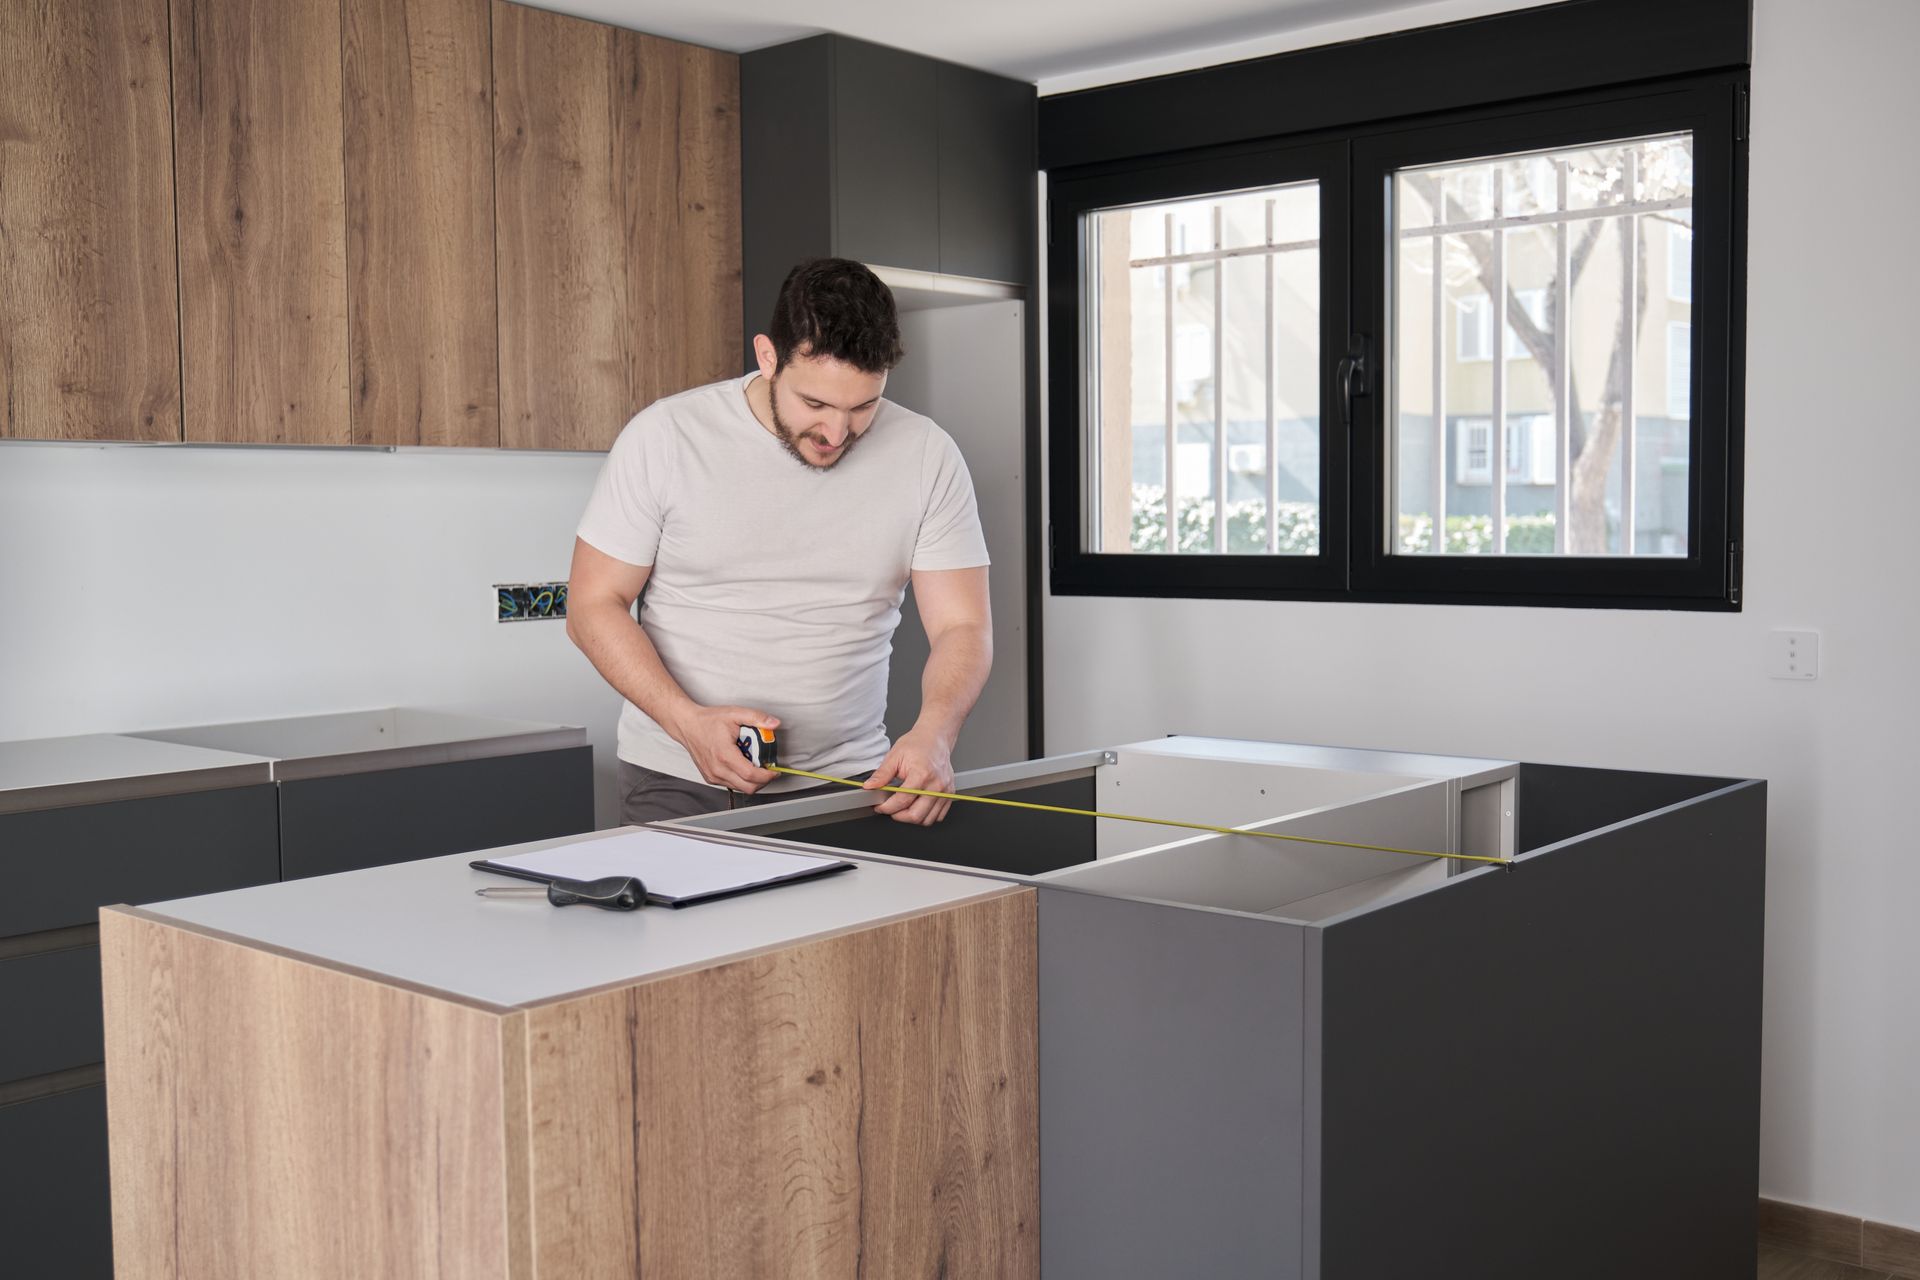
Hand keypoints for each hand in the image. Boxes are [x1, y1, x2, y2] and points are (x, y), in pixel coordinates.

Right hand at [665, 704, 779, 792]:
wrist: (687, 725)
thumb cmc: (708, 721)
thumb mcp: (735, 714)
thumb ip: (757, 718)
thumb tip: (774, 724)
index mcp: (725, 755)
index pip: (751, 775)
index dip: (767, 775)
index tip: (775, 771)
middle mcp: (717, 769)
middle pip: (748, 787)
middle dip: (763, 781)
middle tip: (769, 769)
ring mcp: (713, 775)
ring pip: (740, 788)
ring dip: (752, 781)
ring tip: (756, 766)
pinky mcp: (710, 778)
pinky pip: (731, 784)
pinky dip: (741, 780)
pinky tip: (742, 766)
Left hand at [862, 728, 955, 824]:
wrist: (935, 738)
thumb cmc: (918, 744)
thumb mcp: (895, 756)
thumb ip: (881, 774)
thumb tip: (870, 786)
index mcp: (922, 774)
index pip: (902, 801)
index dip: (887, 808)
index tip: (880, 807)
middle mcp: (936, 785)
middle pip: (916, 815)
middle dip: (898, 816)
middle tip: (890, 809)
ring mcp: (945, 791)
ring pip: (927, 820)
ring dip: (912, 818)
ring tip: (903, 807)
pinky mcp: (949, 794)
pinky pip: (938, 816)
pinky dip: (926, 816)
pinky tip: (916, 806)